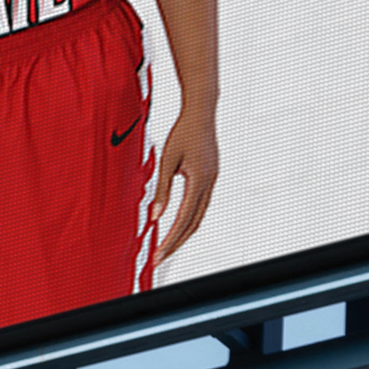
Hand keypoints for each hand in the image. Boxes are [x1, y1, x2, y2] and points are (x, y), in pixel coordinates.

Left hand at [150, 112, 219, 265]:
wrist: (202, 111)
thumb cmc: (183, 132)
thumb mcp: (167, 160)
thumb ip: (162, 190)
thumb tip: (155, 217)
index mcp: (199, 181)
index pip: (183, 220)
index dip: (170, 240)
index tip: (158, 255)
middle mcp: (210, 184)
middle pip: (194, 224)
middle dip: (176, 243)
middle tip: (160, 258)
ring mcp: (213, 180)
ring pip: (200, 216)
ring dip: (184, 233)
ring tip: (168, 245)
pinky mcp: (212, 176)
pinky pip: (202, 204)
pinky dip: (190, 219)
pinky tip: (180, 223)